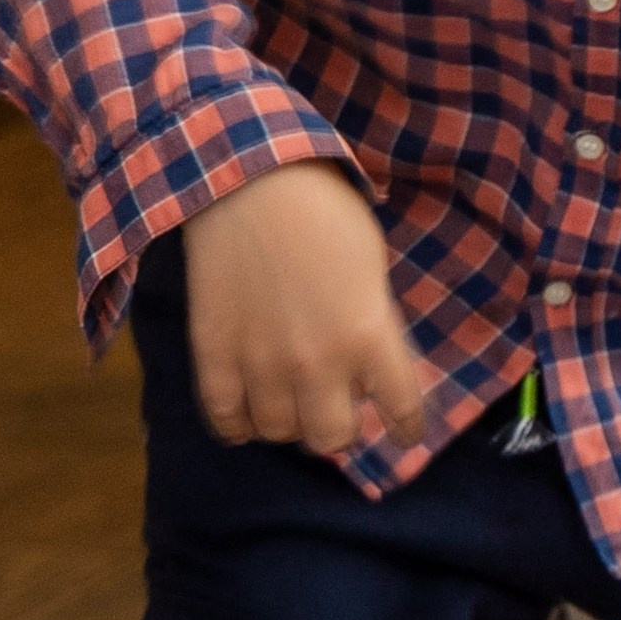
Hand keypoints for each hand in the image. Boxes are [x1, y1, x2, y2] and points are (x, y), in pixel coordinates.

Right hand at [181, 160, 427, 457]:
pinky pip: (225, 420)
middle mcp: (318, 363)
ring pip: (279, 433)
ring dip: (289, 422)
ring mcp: (261, 364)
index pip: (401, 408)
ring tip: (290, 403)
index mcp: (368, 335)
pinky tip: (247, 416)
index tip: (404, 433)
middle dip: (340, 429)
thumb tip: (369, 366)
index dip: (406, 427)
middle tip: (337, 411)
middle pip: (332, 438)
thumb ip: (374, 322)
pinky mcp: (214, 357)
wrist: (249, 181)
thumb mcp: (372, 265)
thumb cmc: (323, 210)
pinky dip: (239, 426)